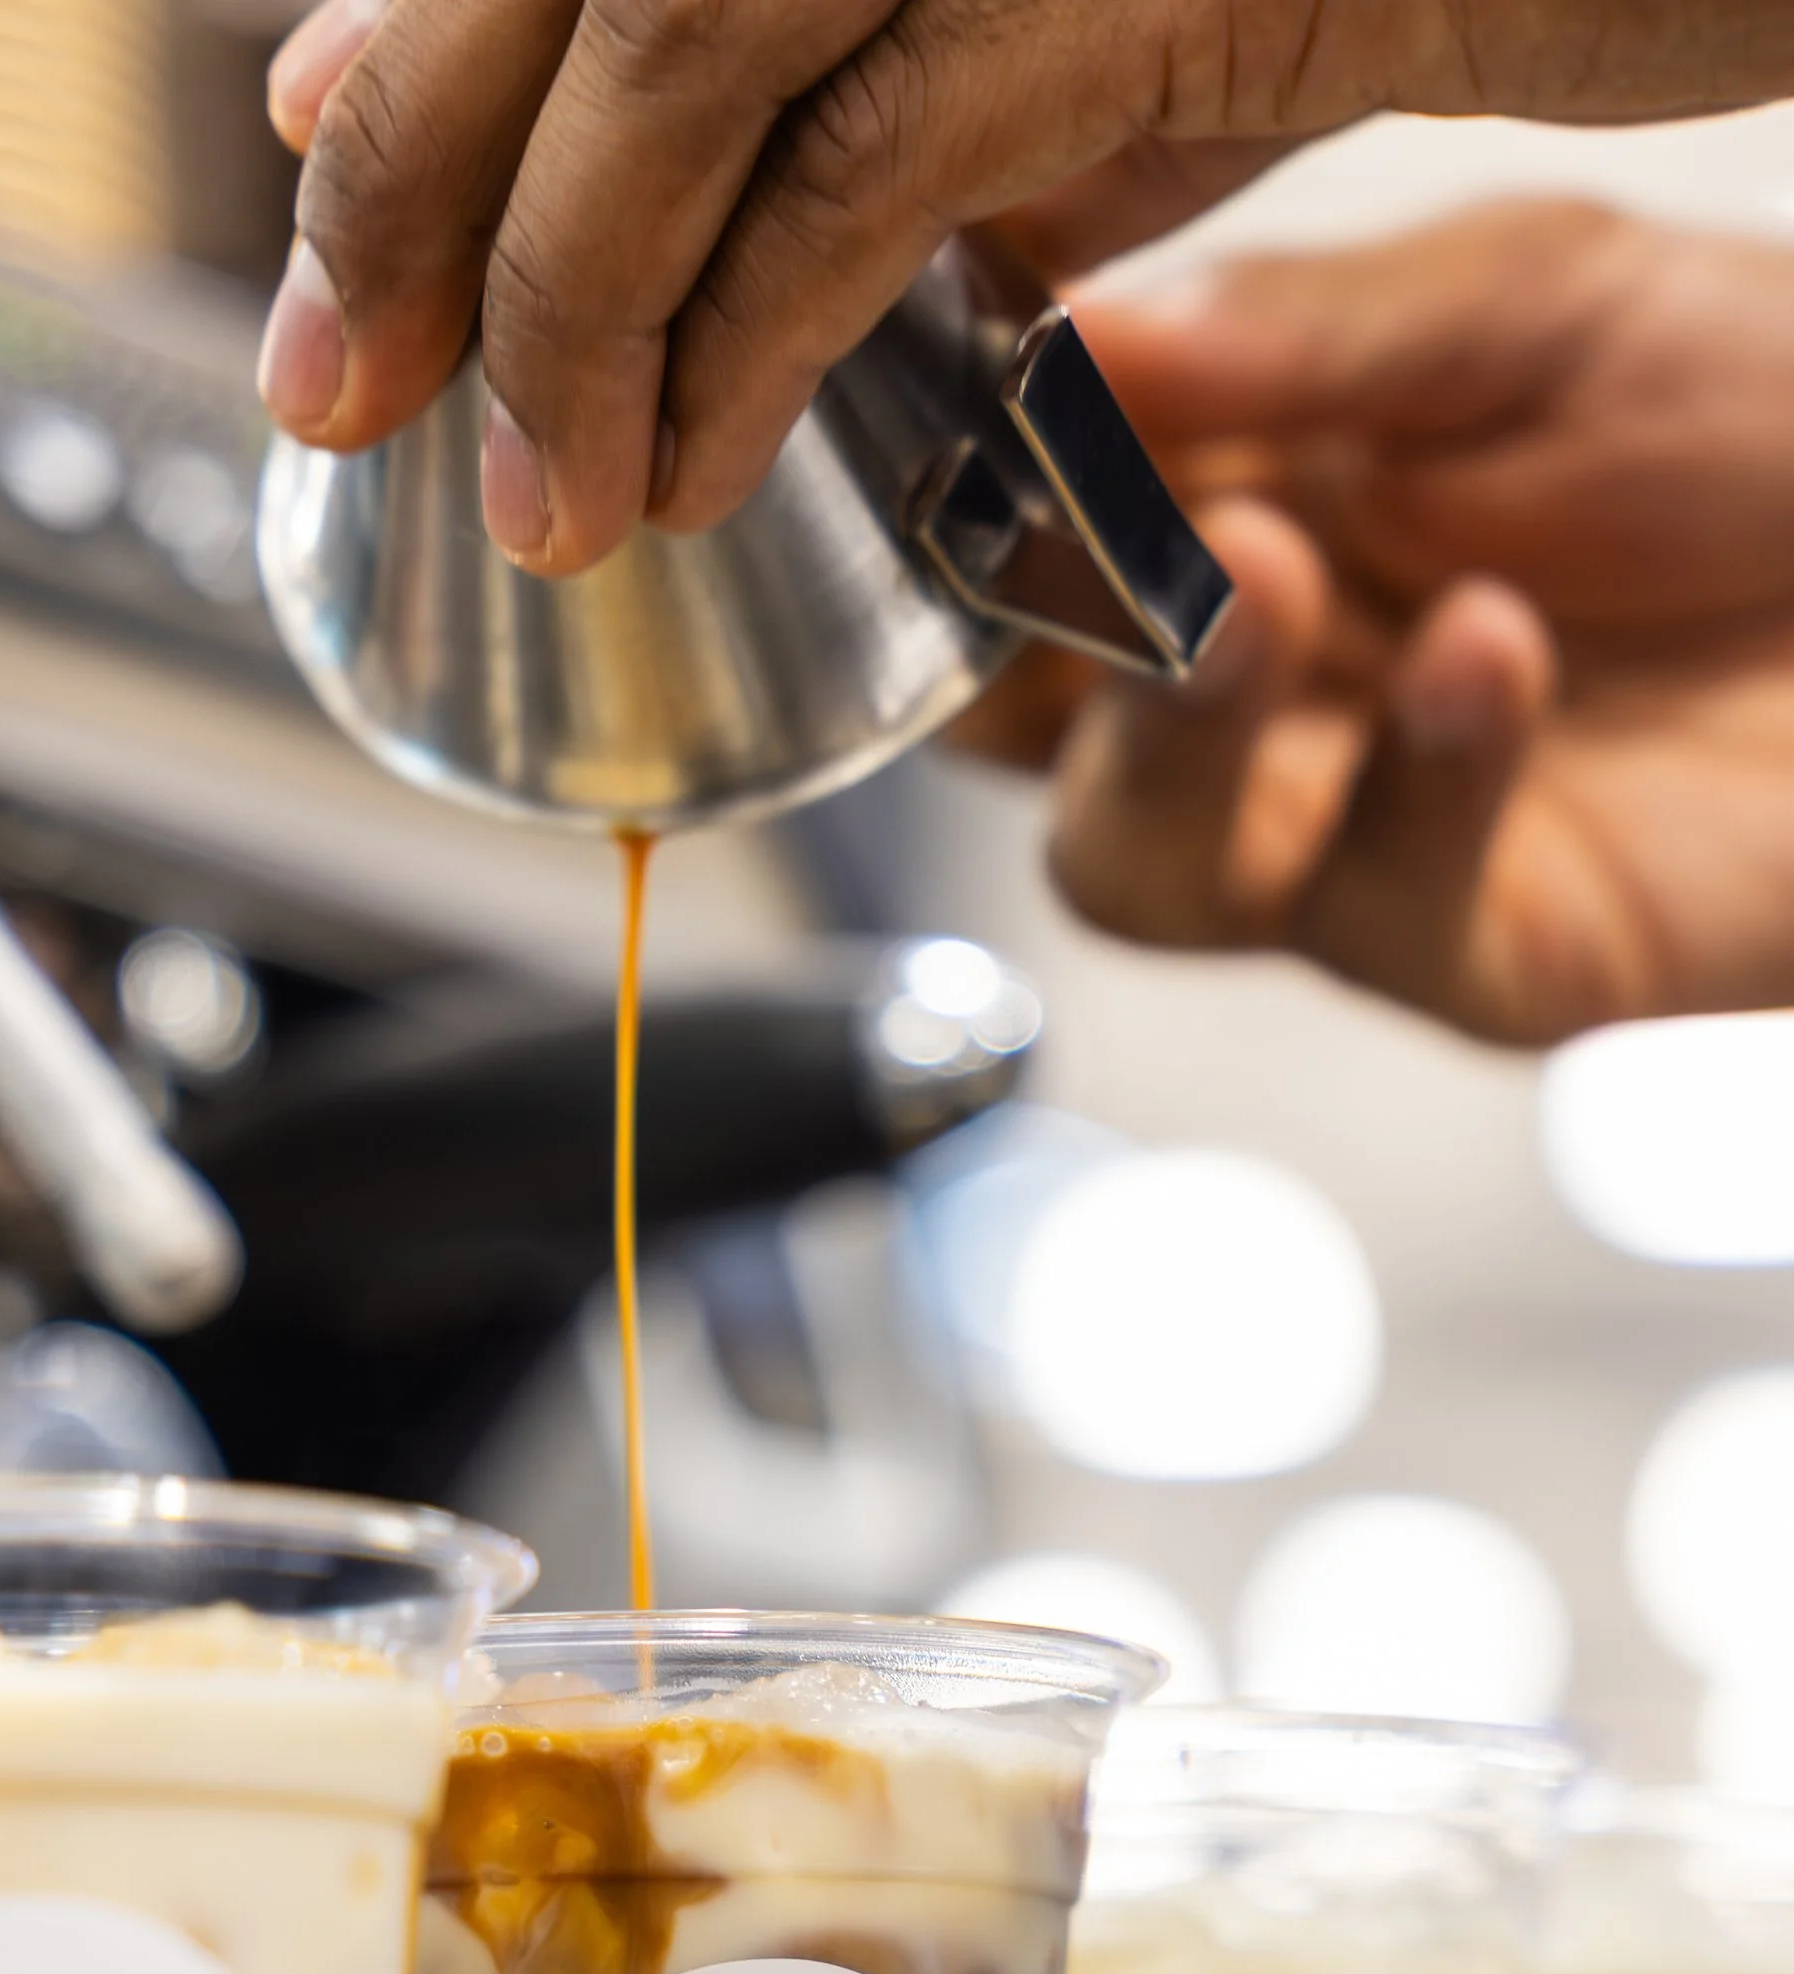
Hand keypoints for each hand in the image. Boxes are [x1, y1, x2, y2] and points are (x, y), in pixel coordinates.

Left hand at [254, 0, 1793, 576]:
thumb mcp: (1109, 2)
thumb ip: (888, 83)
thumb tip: (691, 246)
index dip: (416, 38)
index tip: (309, 185)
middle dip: (415, 170)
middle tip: (337, 390)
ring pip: (682, 31)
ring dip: (569, 289)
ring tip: (535, 496)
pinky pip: (873, 147)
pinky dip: (752, 325)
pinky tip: (686, 463)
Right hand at [1009, 202, 1793, 1044]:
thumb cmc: (1756, 432)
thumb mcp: (1532, 306)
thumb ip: (1308, 333)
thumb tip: (1078, 336)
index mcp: (1223, 525)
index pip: (1006, 554)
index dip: (967, 511)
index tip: (992, 423)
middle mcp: (1254, 704)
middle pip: (1021, 742)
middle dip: (1034, 642)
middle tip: (1099, 527)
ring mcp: (1344, 844)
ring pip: (1143, 869)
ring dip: (1172, 735)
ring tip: (1252, 587)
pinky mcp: (1479, 959)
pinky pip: (1380, 915)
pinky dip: (1418, 779)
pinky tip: (1485, 647)